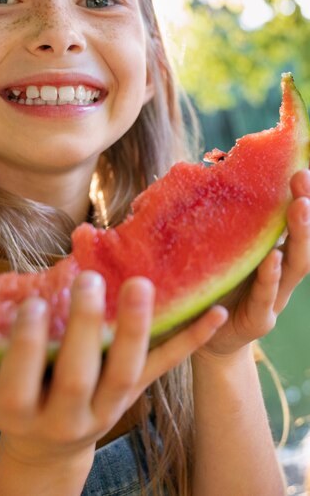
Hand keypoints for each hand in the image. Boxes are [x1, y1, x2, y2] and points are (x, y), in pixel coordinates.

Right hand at [0, 272, 226, 466]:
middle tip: (91, 282)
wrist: (49, 448)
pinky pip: (167, 368)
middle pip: (80, 375)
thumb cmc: (4, 406)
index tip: (31, 303)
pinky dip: (190, 340)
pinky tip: (216, 310)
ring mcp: (108, 406)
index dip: (26, 346)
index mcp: (20, 409)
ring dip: (138, 330)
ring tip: (141, 284)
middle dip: (85, 331)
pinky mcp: (136, 394)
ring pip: (128, 372)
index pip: (21, 380)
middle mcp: (67, 413)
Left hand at [196, 168, 309, 358]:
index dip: (298, 196)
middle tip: (303, 177)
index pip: (288, 222)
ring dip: (300, 236)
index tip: (299, 166)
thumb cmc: (213, 287)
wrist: (206, 338)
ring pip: (294, 265)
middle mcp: (279, 272)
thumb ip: (220, 225)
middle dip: (305, 209)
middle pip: (300, 239)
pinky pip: (266, 297)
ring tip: (299, 207)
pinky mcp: (259, 319)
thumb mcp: (219, 252)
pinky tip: (271, 259)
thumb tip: (205, 176)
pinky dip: (269, 278)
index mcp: (270, 253)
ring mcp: (274, 296)